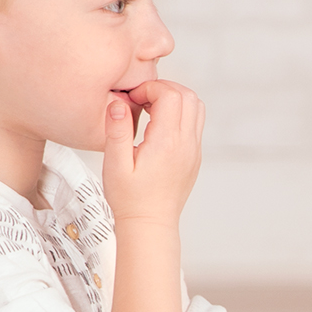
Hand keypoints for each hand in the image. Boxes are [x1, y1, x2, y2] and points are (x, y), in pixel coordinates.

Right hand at [101, 79, 202, 230]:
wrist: (150, 224)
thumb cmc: (130, 199)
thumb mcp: (115, 164)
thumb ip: (117, 131)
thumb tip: (119, 103)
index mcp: (167, 143)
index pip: (170, 95)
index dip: (149, 88)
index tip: (132, 98)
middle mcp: (186, 144)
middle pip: (188, 96)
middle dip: (164, 88)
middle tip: (141, 99)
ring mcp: (194, 150)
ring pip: (196, 107)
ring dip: (175, 99)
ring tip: (150, 108)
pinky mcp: (194, 157)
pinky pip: (195, 123)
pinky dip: (180, 113)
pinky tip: (158, 125)